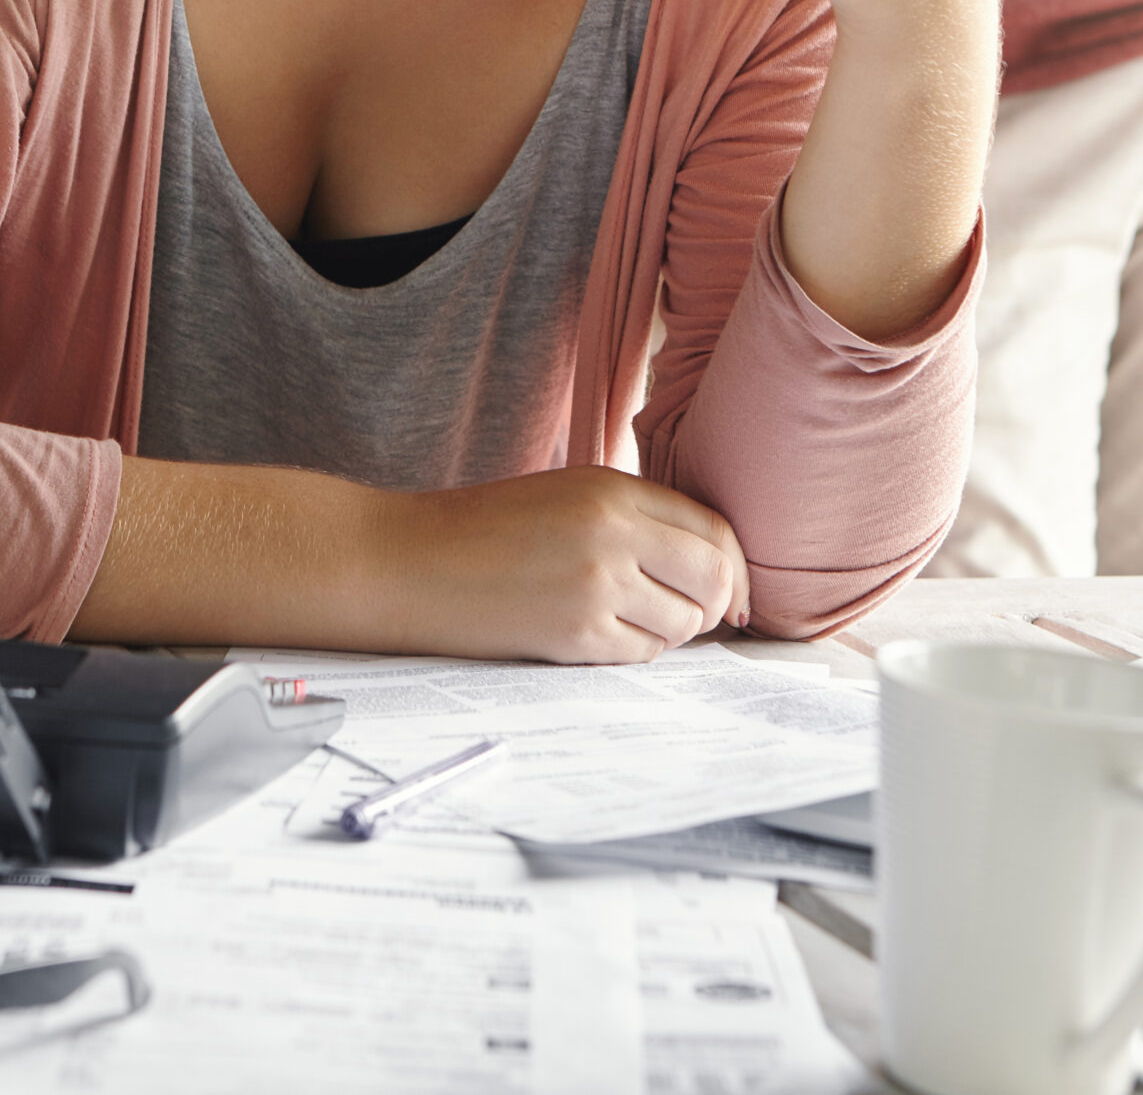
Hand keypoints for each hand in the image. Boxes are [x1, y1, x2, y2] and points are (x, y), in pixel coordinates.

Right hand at [388, 467, 750, 663]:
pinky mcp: (575, 635)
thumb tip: (710, 564)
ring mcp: (596, 586)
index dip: (735, 567)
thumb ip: (634, 517)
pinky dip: (636, 650)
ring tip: (630, 620)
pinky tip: (601, 634)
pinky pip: (643, 653)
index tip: (732, 591)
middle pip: (714, 578)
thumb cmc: (482, 530)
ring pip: (683, 623)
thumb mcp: (566, 494)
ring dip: (671, 630)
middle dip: (716, 604)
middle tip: (694, 615)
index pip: (714, 529)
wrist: (407, 563)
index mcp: (612, 489)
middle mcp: (613, 533)